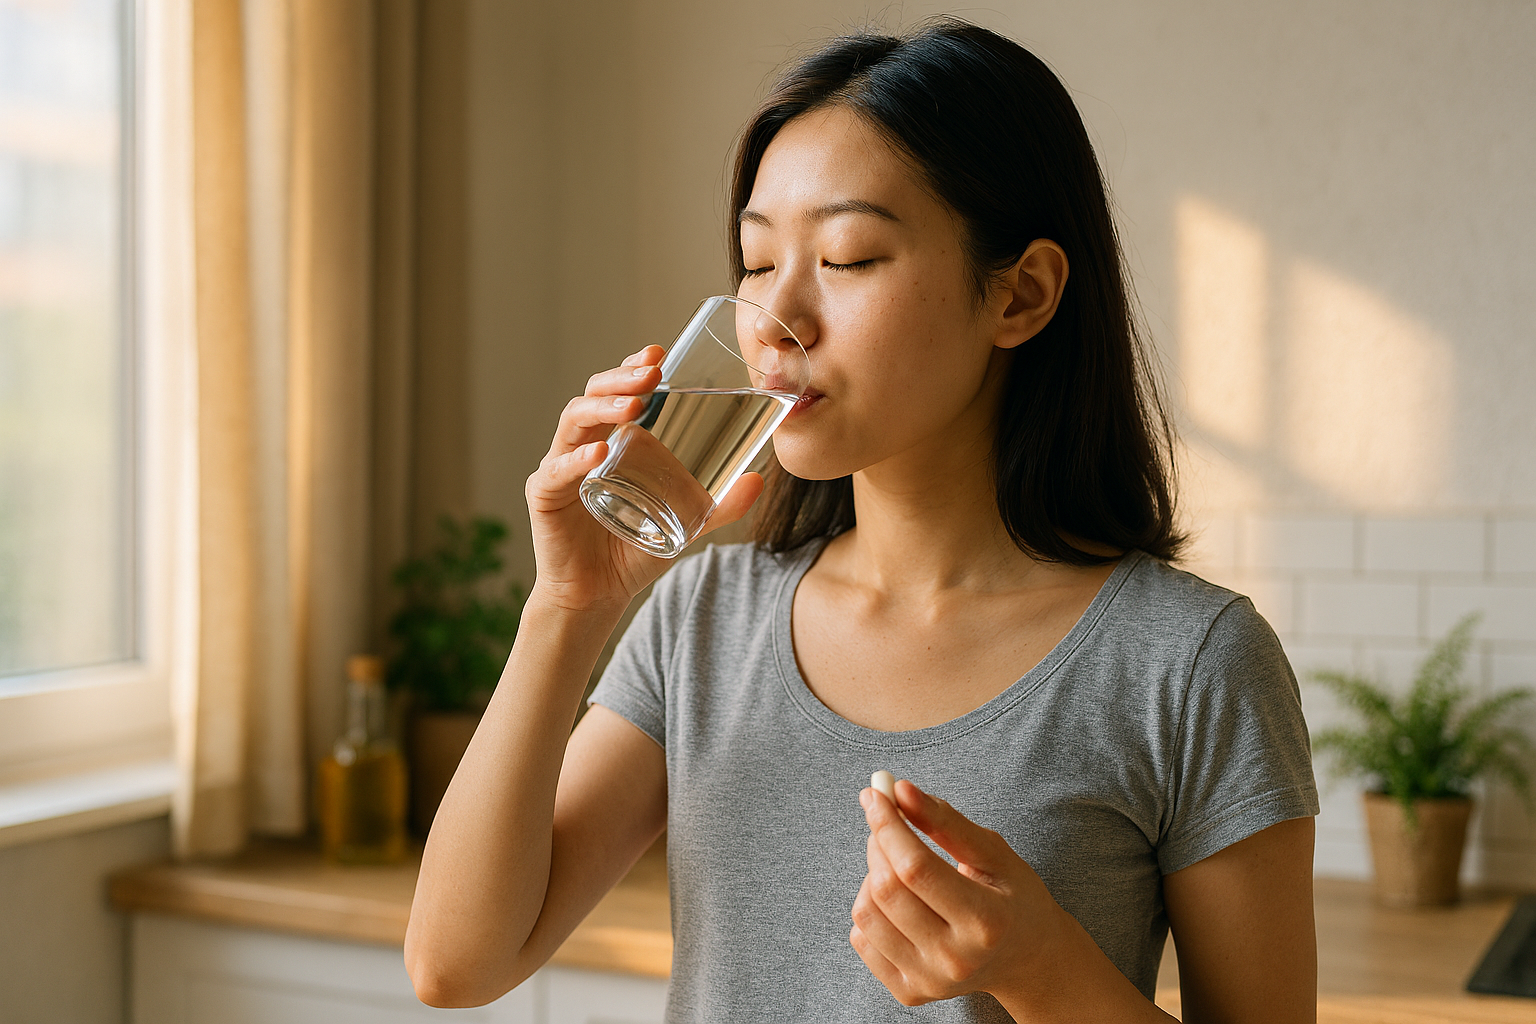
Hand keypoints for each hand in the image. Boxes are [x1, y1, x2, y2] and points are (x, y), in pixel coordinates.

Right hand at [524, 346, 763, 612]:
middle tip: (651, 372)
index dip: (632, 368)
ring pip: (573, 422)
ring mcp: (560, 468)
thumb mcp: (684, 525)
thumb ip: (718, 506)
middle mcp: (582, 446)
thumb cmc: (634, 551)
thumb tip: (759, 480)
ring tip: (633, 405)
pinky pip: (556, 471)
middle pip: (593, 396)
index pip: (618, 393)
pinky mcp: (544, 496)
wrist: (598, 596)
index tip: (659, 353)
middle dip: (621, 378)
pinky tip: (597, 455)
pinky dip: (576, 460)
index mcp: (612, 442)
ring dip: (602, 408)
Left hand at [850, 779, 1069, 1007]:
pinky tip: (899, 901)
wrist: (1026, 960)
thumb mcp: (994, 853)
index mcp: (986, 921)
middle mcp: (956, 959)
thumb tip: (899, 790)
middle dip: (878, 842)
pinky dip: (870, 908)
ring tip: (900, 866)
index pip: (916, 867)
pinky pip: (861, 938)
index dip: (888, 825)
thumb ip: (946, 821)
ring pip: (866, 913)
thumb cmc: (1012, 898)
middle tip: (890, 823)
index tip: (875, 793)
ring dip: (872, 874)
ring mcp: (930, 981)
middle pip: (886, 889)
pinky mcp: (909, 993)